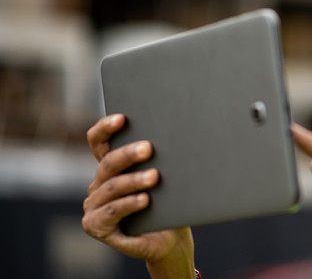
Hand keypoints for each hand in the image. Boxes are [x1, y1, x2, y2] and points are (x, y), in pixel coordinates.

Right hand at [82, 114, 194, 276]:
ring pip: (111, 187)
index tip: (122, 118)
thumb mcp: (164, 177)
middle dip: (128, 154)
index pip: (99, 142)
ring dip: (133, 180)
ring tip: (155, 176)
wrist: (170, 238)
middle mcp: (98, 184)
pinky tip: (144, 200)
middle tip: (149, 148)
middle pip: (108, 163)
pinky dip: (128, 204)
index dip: (105, 128)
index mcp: (111, 167)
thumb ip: (159, 159)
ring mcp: (94, 206)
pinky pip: (110, 212)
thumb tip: (174, 135)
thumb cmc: (168, 203)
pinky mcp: (96, 226)